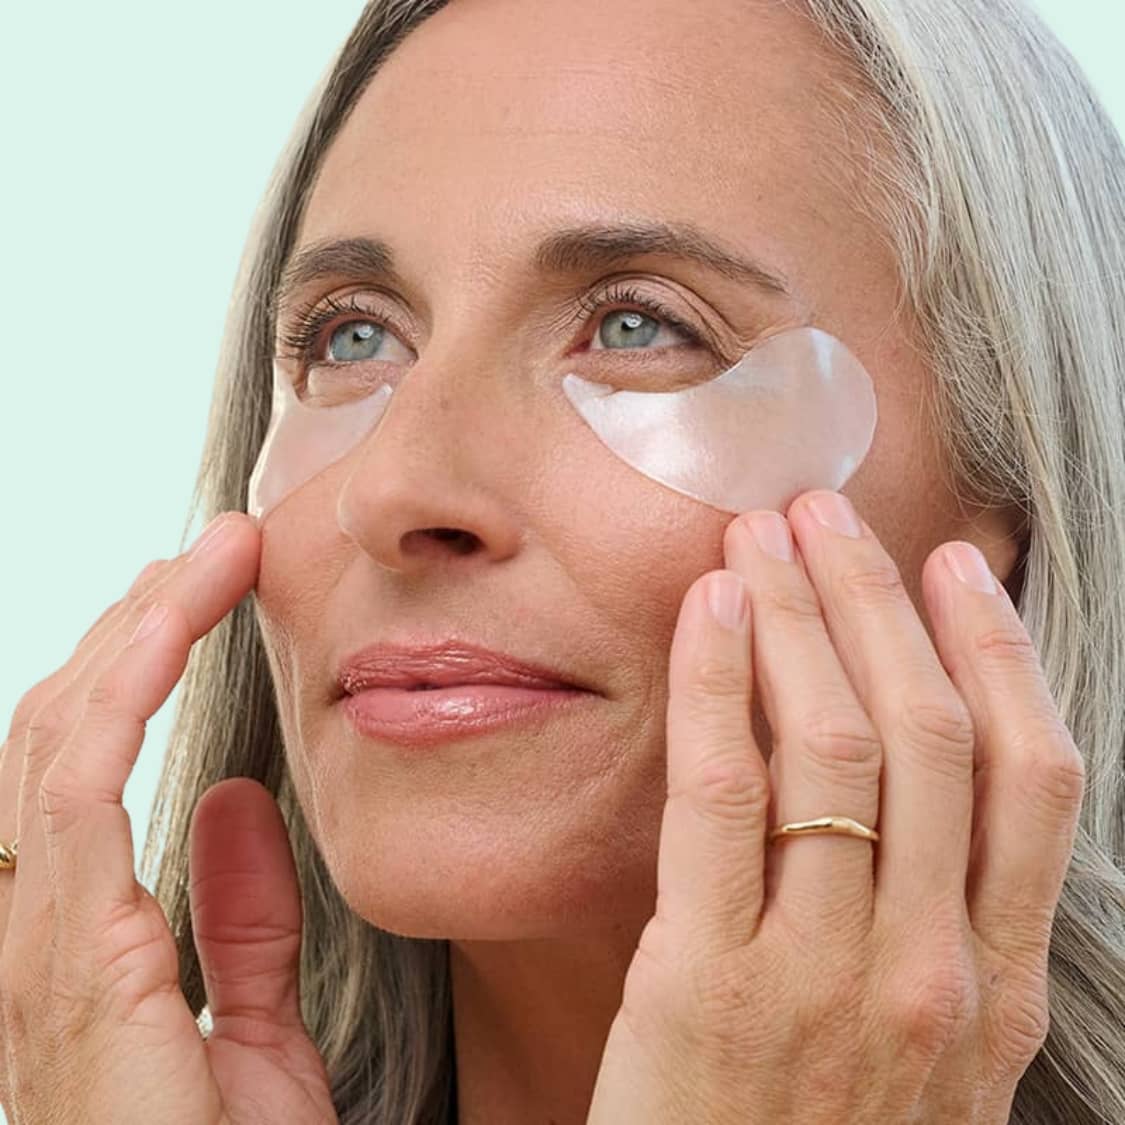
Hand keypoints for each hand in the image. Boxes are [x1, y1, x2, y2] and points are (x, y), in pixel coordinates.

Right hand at [0, 514, 336, 1123]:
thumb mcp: (248, 1028)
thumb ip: (239, 918)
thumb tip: (236, 801)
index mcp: (80, 940)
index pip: (85, 767)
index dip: (133, 671)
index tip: (196, 600)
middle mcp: (37, 932)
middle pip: (61, 736)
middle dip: (131, 630)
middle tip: (207, 555)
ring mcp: (39, 947)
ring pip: (57, 741)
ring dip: (128, 635)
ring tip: (199, 562)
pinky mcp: (72, 961)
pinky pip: (78, 794)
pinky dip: (117, 695)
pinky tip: (168, 626)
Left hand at [586, 490, 1084, 1123]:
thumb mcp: (927, 1052)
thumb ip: (935, 923)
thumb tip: (912, 771)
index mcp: (999, 986)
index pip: (1031, 776)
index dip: (996, 650)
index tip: (955, 564)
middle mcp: (930, 971)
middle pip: (925, 732)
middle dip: (877, 600)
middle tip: (829, 514)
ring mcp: (822, 977)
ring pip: (830, 744)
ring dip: (798, 616)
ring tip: (761, 536)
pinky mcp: (704, 982)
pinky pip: (719, 793)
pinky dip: (716, 682)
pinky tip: (707, 608)